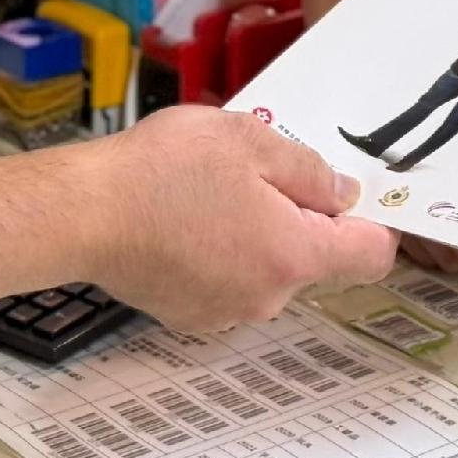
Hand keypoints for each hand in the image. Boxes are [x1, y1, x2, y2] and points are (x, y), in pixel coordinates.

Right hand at [72, 108, 395, 334]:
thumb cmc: (165, 171)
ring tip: (208, 193)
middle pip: (312, 259)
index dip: (374, 221)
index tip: (352, 192)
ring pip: (265, 269)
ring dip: (254, 235)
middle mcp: (267, 298)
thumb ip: (310, 171)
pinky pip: (225, 280)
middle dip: (296, 217)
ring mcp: (224, 313)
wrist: (83, 214)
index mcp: (294, 256)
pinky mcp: (187, 315)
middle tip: (253, 172)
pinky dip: (217, 253)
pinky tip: (181, 221)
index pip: (371, 255)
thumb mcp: (250, 142)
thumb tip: (344, 195)